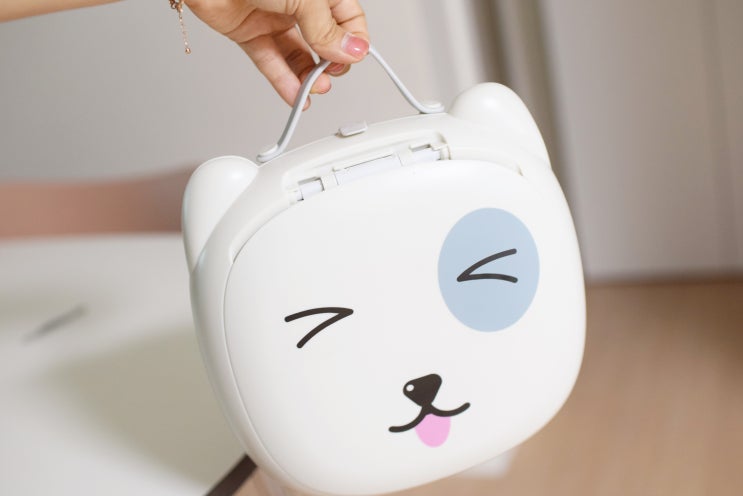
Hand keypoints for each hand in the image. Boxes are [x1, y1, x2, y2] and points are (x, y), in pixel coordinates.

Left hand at [184, 0, 368, 107]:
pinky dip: (283, 81)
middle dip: (330, 61)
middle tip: (331, 73)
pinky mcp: (250, 32)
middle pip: (324, 40)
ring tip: (314, 89)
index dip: (353, 41)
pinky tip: (295, 94)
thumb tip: (353, 51)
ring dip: (308, 76)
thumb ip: (327, 29)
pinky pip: (271, 61)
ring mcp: (275, 18)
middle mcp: (299, 2)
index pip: (349, 18)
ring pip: (298, 54)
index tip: (352, 58)